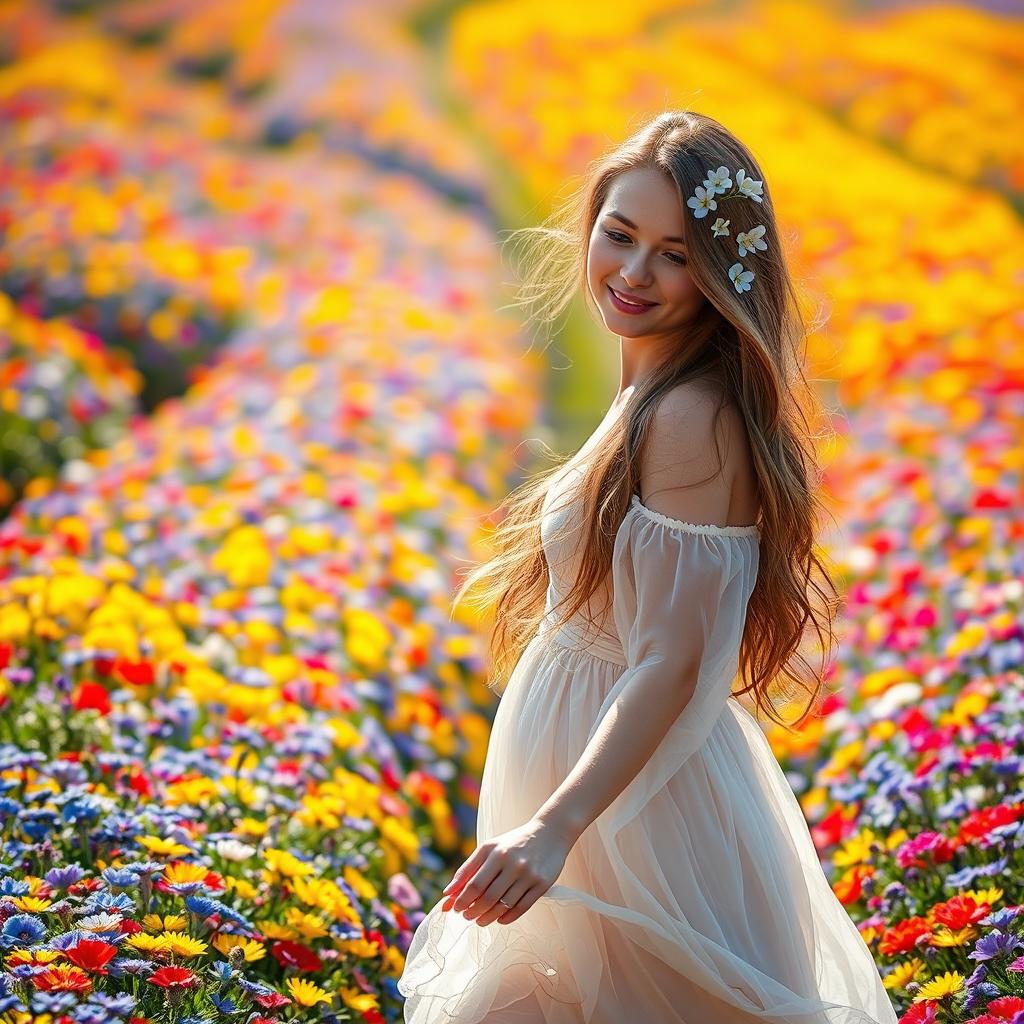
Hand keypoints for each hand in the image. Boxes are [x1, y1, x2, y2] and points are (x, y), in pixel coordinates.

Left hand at [441, 816, 573, 926]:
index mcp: (496, 852)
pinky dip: (507, 918)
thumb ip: (468, 869)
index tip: (455, 908)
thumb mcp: (489, 848)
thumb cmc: (513, 843)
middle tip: (466, 916)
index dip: (461, 900)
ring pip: (504, 905)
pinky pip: (521, 908)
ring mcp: (528, 875)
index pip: (474, 884)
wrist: (550, 833)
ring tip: (480, 920)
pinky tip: (499, 919)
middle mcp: (512, 863)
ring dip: (487, 918)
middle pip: (488, 897)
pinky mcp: (542, 885)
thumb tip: (447, 893)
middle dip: (473, 911)